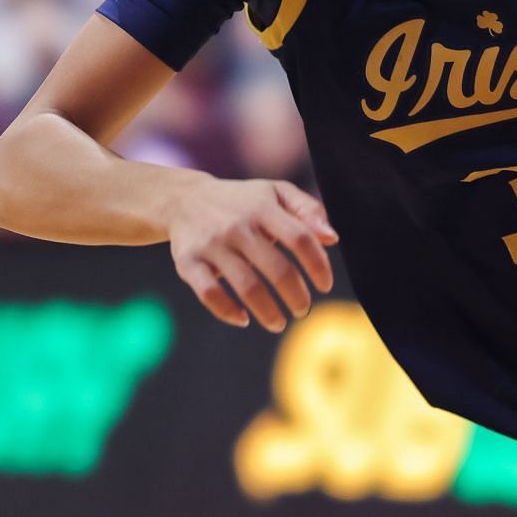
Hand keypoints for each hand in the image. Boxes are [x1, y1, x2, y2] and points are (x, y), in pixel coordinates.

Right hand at [165, 178, 337, 331]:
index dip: (318, 266)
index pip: (300, 239)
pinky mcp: (188, 262)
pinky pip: (209, 294)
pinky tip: (243, 319)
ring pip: (247, 287)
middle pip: (277, 269)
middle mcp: (237, 226)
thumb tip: (332, 239)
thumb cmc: (241, 201)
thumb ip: (307, 210)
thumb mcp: (275, 192)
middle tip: (303, 309)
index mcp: (263, 207)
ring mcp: (211, 245)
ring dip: (269, 313)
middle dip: (297, 297)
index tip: (324, 286)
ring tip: (279, 323)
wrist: (183, 199)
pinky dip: (228, 311)